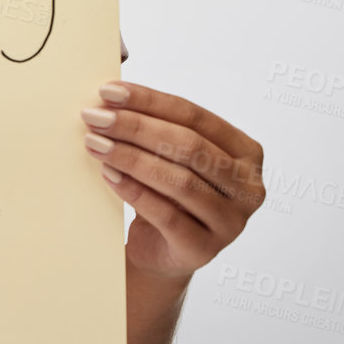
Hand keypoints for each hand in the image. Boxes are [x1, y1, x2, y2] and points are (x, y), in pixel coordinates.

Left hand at [79, 81, 264, 284]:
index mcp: (246, 153)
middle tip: (95, 117)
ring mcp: (230, 222)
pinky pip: (166, 215)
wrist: (161, 251)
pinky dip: (134, 190)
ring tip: (95, 143)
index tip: (108, 92)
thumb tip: (110, 97)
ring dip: (131, 157)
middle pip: (189, 146)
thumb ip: (154, 127)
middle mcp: (248, 187)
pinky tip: (109, 173)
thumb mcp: (170, 156)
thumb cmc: (167, 193)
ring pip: (180, 181)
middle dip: (136, 127)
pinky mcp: (204, 249)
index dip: (150, 101)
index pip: (195, 116)